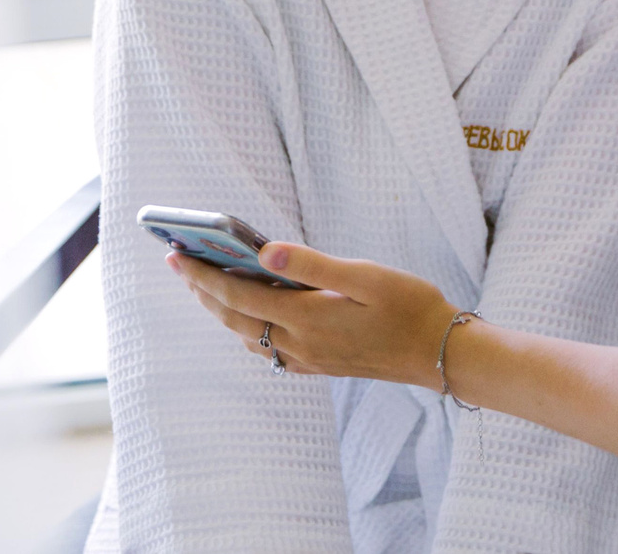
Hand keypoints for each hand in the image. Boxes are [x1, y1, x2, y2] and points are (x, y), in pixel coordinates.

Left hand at [166, 242, 458, 388]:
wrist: (440, 353)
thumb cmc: (409, 306)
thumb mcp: (365, 275)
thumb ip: (312, 264)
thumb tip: (263, 252)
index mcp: (307, 318)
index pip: (239, 295)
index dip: (203, 275)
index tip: (177, 256)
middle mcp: (301, 344)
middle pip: (235, 318)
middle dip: (203, 291)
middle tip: (179, 263)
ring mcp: (309, 359)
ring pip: (249, 336)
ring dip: (223, 311)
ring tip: (207, 284)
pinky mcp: (320, 365)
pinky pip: (270, 350)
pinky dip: (249, 330)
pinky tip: (253, 315)